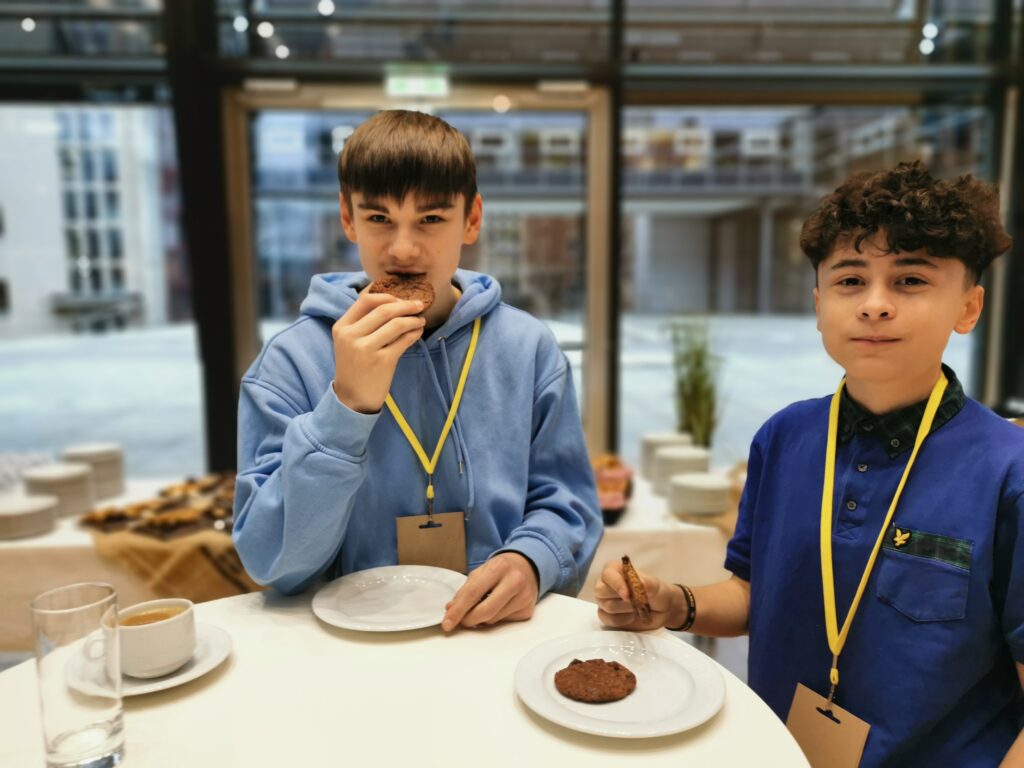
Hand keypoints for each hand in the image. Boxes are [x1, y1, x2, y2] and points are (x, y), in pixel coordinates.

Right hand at [331, 292, 425, 413]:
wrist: (352, 398)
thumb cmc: (355, 367)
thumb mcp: (349, 342)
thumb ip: (363, 323)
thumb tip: (394, 303)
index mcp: (342, 327)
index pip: (366, 300)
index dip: (387, 296)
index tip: (400, 299)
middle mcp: (351, 336)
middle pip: (384, 310)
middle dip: (406, 305)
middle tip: (419, 305)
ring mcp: (366, 349)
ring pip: (396, 324)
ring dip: (413, 319)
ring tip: (420, 321)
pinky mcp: (383, 362)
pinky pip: (404, 340)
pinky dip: (414, 333)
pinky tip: (418, 333)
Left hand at [441, 552, 538, 631]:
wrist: (528, 566)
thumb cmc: (501, 569)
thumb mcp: (481, 572)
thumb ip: (465, 590)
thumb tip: (451, 610)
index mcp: (499, 567)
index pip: (473, 593)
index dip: (458, 610)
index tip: (447, 623)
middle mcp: (514, 581)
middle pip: (485, 611)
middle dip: (468, 620)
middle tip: (462, 620)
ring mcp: (524, 596)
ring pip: (493, 619)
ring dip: (482, 618)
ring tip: (485, 604)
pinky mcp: (528, 610)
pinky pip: (503, 622)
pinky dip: (495, 617)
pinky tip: (498, 606)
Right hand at [594, 559, 681, 630]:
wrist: (661, 611)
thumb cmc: (656, 592)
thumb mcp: (656, 587)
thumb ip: (649, 583)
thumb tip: (641, 583)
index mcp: (615, 570)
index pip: (607, 574)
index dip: (616, 584)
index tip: (628, 595)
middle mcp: (605, 583)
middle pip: (600, 590)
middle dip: (620, 599)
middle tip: (636, 602)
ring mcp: (604, 600)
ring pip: (606, 606)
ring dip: (625, 610)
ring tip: (637, 608)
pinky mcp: (606, 615)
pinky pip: (607, 619)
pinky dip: (621, 620)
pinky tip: (631, 617)